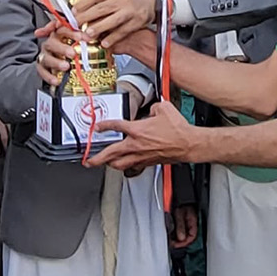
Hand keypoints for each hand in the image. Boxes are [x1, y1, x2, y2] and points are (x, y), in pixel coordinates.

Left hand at [74, 0, 156, 48]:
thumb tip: (81, 9)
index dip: (83, 3)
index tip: (73, 11)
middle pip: (101, 8)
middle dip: (87, 16)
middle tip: (76, 24)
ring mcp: (129, 10)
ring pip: (113, 19)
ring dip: (99, 27)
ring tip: (88, 33)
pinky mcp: (137, 21)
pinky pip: (123, 31)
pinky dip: (113, 37)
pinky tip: (105, 42)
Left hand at [86, 101, 200, 171]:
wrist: (188, 144)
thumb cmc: (178, 129)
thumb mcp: (164, 109)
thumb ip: (153, 107)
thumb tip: (152, 110)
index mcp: (137, 130)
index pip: (115, 126)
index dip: (103, 126)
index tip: (98, 127)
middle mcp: (136, 145)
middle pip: (110, 153)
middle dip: (96, 158)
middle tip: (88, 160)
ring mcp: (141, 156)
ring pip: (119, 164)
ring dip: (109, 164)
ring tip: (104, 164)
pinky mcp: (148, 163)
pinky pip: (133, 167)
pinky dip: (126, 167)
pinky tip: (124, 166)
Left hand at [169, 203, 198, 248]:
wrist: (179, 196)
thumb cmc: (181, 202)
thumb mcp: (179, 214)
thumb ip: (180, 226)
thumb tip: (181, 238)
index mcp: (193, 222)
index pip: (192, 236)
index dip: (184, 242)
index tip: (177, 244)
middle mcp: (190, 223)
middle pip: (187, 237)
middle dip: (179, 242)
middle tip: (172, 244)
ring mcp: (185, 223)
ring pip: (182, 234)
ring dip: (176, 238)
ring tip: (170, 240)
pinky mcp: (180, 221)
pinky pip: (179, 230)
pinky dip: (174, 234)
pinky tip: (170, 234)